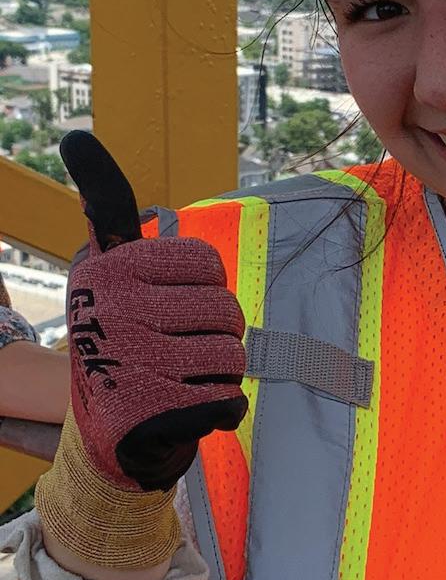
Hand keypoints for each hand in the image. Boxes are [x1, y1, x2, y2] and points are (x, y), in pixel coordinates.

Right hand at [59, 131, 247, 492]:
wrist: (109, 440)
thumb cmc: (124, 347)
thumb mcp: (110, 279)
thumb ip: (106, 216)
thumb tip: (78, 140)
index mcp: (109, 272)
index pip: (206, 263)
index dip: (206, 290)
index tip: (172, 308)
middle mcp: (117, 312)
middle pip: (226, 311)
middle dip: (219, 337)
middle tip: (181, 355)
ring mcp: (135, 364)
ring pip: (233, 356)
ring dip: (221, 375)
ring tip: (184, 383)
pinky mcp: (156, 414)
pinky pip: (230, 401)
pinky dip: (221, 412)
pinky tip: (188, 413)